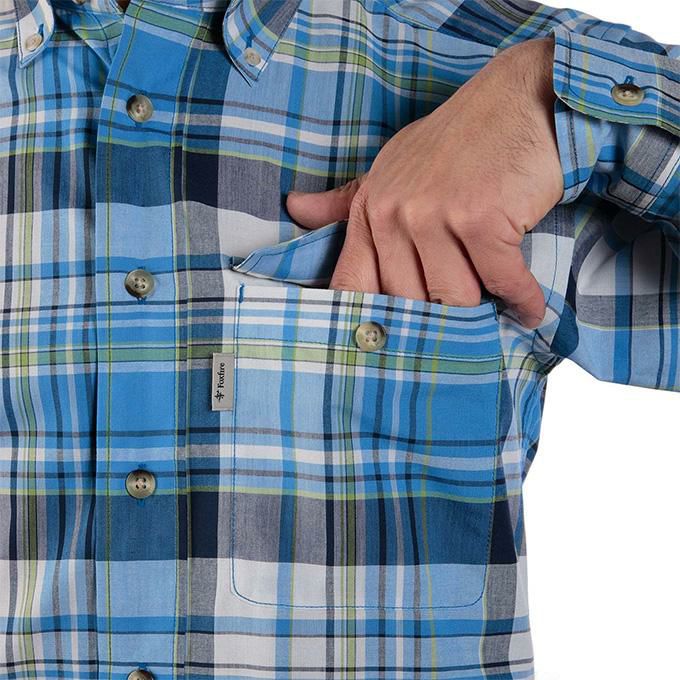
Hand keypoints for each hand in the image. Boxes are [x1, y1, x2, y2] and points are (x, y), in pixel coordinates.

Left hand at [285, 37, 562, 328]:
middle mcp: (396, 214)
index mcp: (370, 210)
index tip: (389, 351)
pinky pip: (502, 284)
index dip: (369, 324)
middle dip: (442, 317)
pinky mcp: (481, 220)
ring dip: (485, 308)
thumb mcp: (392, 168)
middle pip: (410, 303)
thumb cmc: (457, 142)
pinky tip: (528, 307)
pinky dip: (521, 301)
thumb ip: (346, 200)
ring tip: (499, 305)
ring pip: (454, 298)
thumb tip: (295, 207)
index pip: (353, 286)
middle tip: (466, 323)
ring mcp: (436, 215)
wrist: (519, 100)